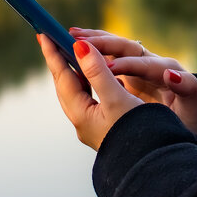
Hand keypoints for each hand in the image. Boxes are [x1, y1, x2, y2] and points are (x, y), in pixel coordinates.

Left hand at [39, 34, 141, 150]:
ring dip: (73, 73)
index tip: (43, 34)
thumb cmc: (138, 131)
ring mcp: (91, 126)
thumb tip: (79, 46)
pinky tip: (94, 78)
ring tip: (71, 55)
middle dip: (59, 62)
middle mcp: (82, 121)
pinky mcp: (102, 128)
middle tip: (52, 41)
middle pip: (65, 86)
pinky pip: (87, 99)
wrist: (152, 162)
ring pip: (76, 93)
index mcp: (81, 114)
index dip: (53, 54)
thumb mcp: (117, 98)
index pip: (63, 77)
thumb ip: (98, 71)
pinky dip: (87, 84)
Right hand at [68, 27, 196, 137]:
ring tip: (70, 37)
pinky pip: (108, 60)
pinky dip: (92, 56)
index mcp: (164, 69)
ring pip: (113, 50)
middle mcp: (150, 63)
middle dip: (102, 42)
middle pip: (124, 47)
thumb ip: (186, 87)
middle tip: (77, 38)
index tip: (108, 70)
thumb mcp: (194, 103)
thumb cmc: (196, 111)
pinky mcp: (130, 75)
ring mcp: (138, 68)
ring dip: (93, 42)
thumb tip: (172, 74)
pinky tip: (74, 56)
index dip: (126, 65)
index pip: (142, 63)